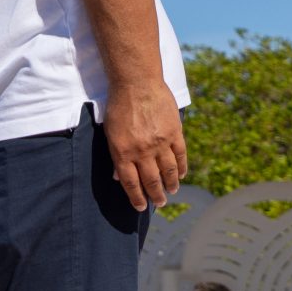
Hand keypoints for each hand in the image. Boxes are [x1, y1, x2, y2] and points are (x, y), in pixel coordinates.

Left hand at [102, 80, 186, 211]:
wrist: (137, 84)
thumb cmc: (119, 107)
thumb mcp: (110, 133)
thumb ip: (116, 155)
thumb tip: (118, 177)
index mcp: (123, 152)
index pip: (130, 183)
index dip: (136, 197)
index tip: (141, 207)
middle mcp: (142, 151)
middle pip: (151, 180)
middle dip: (155, 195)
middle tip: (160, 204)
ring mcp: (160, 143)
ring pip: (168, 171)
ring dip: (170, 185)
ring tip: (171, 192)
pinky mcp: (175, 133)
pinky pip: (180, 155)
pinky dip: (181, 167)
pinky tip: (181, 175)